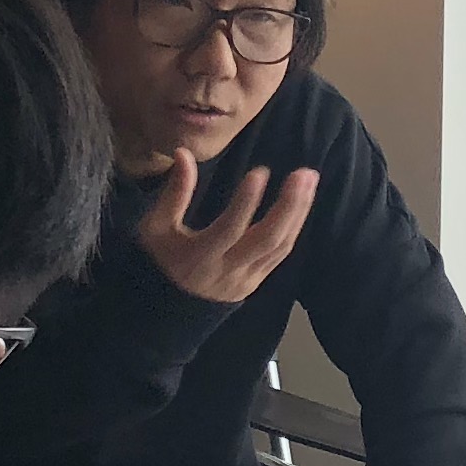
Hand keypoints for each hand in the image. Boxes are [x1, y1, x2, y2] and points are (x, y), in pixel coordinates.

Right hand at [134, 148, 316, 306]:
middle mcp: (227, 271)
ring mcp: (246, 279)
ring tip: (309, 180)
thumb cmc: (160, 260)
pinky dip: (294, 226)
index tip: (260, 172)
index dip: (245, 202)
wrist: (168, 311)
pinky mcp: (257, 281)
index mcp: (198, 259)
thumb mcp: (156, 229)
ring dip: (298, 212)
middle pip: (266, 240)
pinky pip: (281, 254)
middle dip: (288, 206)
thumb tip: (184, 154)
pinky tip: (302, 202)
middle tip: (303, 174)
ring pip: (279, 246)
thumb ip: (174, 194)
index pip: (229, 229)